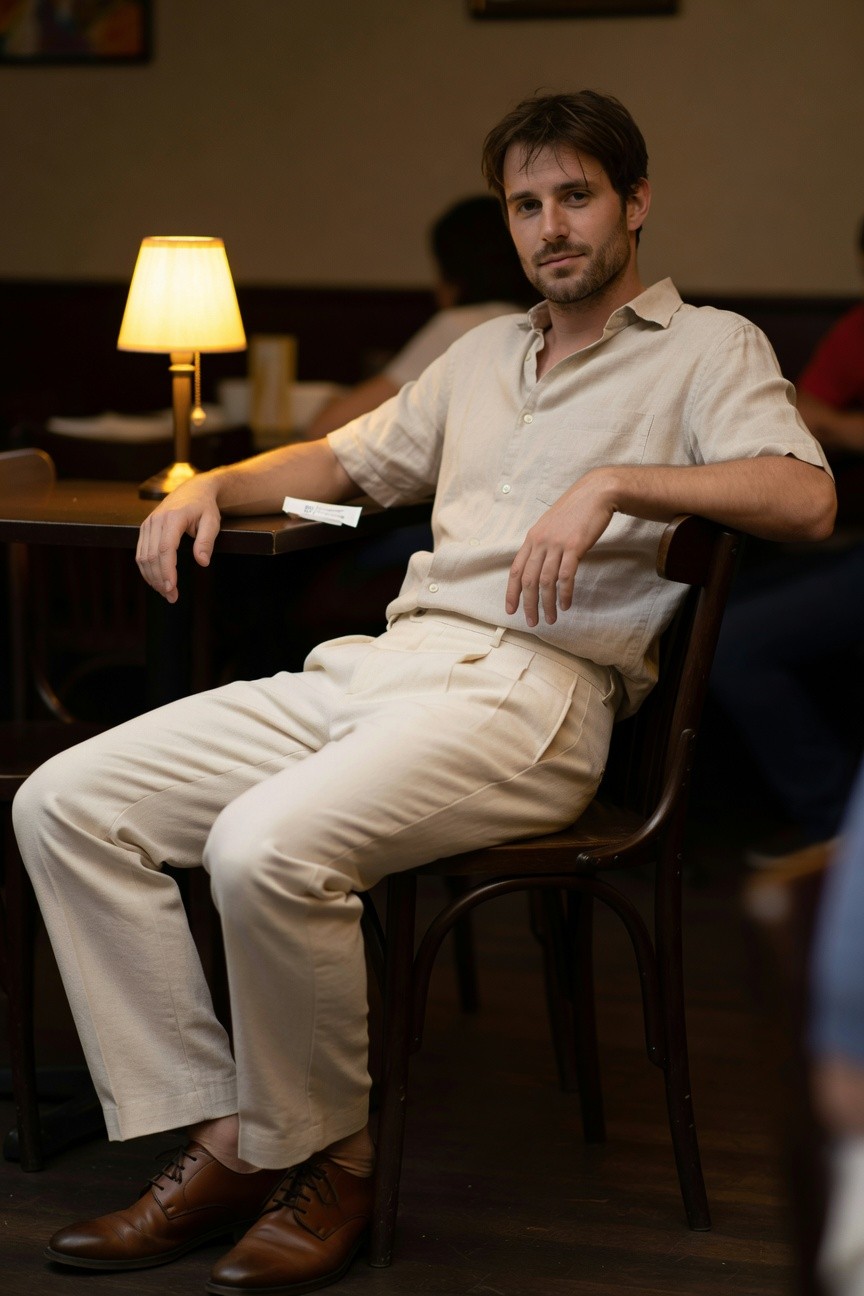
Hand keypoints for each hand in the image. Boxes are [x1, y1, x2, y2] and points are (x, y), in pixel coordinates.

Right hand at [136, 476, 221, 602]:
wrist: (193, 490)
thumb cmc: (204, 507)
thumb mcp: (212, 522)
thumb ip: (207, 541)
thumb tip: (203, 562)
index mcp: (173, 517)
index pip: (166, 548)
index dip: (167, 570)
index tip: (172, 588)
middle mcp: (156, 520)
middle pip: (152, 556)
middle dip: (160, 579)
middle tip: (172, 597)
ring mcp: (148, 524)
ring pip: (143, 557)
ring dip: (152, 578)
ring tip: (166, 593)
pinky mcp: (145, 529)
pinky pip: (141, 553)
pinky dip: (147, 570)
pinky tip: (157, 581)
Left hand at [505, 472, 615, 626]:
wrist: (596, 493)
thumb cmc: (575, 510)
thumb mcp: (551, 526)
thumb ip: (543, 545)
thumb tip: (539, 566)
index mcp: (532, 538)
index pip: (515, 570)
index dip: (511, 593)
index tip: (511, 610)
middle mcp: (540, 542)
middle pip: (528, 580)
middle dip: (529, 605)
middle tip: (532, 622)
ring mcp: (556, 544)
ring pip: (546, 581)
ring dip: (547, 604)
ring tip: (551, 618)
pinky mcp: (574, 546)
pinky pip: (566, 576)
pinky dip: (564, 593)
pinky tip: (566, 604)